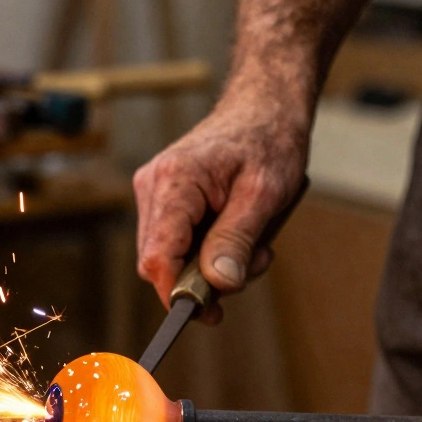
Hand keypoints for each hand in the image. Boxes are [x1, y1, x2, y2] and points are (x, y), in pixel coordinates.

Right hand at [133, 97, 308, 323]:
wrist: (264, 107)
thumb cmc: (269, 141)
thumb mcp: (264, 194)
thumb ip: (237, 240)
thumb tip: (217, 286)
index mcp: (174, 182)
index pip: (158, 257)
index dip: (177, 294)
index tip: (209, 314)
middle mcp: (153, 186)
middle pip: (160, 262)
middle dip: (203, 279)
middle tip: (253, 264)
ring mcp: (155, 192)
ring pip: (168, 257)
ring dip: (209, 266)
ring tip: (254, 245)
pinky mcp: (165, 199)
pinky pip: (176, 243)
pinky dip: (207, 251)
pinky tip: (238, 234)